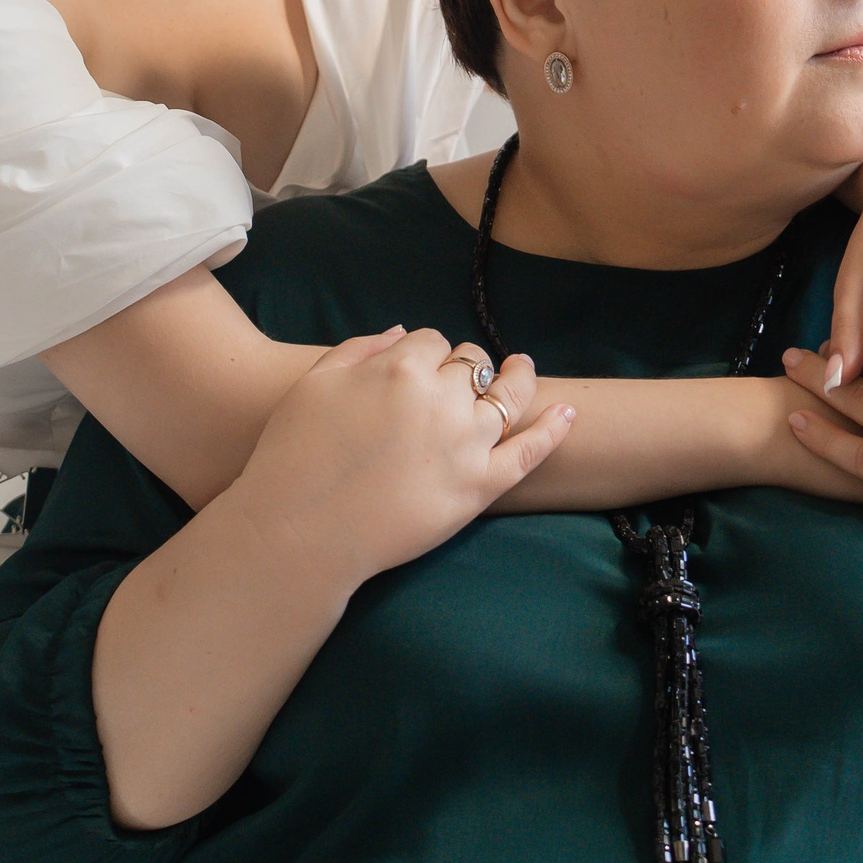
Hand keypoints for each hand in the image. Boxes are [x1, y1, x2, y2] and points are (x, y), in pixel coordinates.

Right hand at [235, 327, 571, 591]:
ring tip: (524, 371)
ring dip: (519, 378)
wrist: (301, 530)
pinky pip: (528, 452)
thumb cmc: (295, 454)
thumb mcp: (315, 383)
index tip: (418, 368)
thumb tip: (404, 332)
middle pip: (470, 365)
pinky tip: (567, 413)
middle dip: (464, 367)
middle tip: (456, 381)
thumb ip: (360, 348)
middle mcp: (441, 398)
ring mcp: (466, 444)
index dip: (425, 354)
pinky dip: (553, 430)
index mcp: (400, 367)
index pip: (430, 341)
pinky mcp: (479, 488)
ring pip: (507, 397)